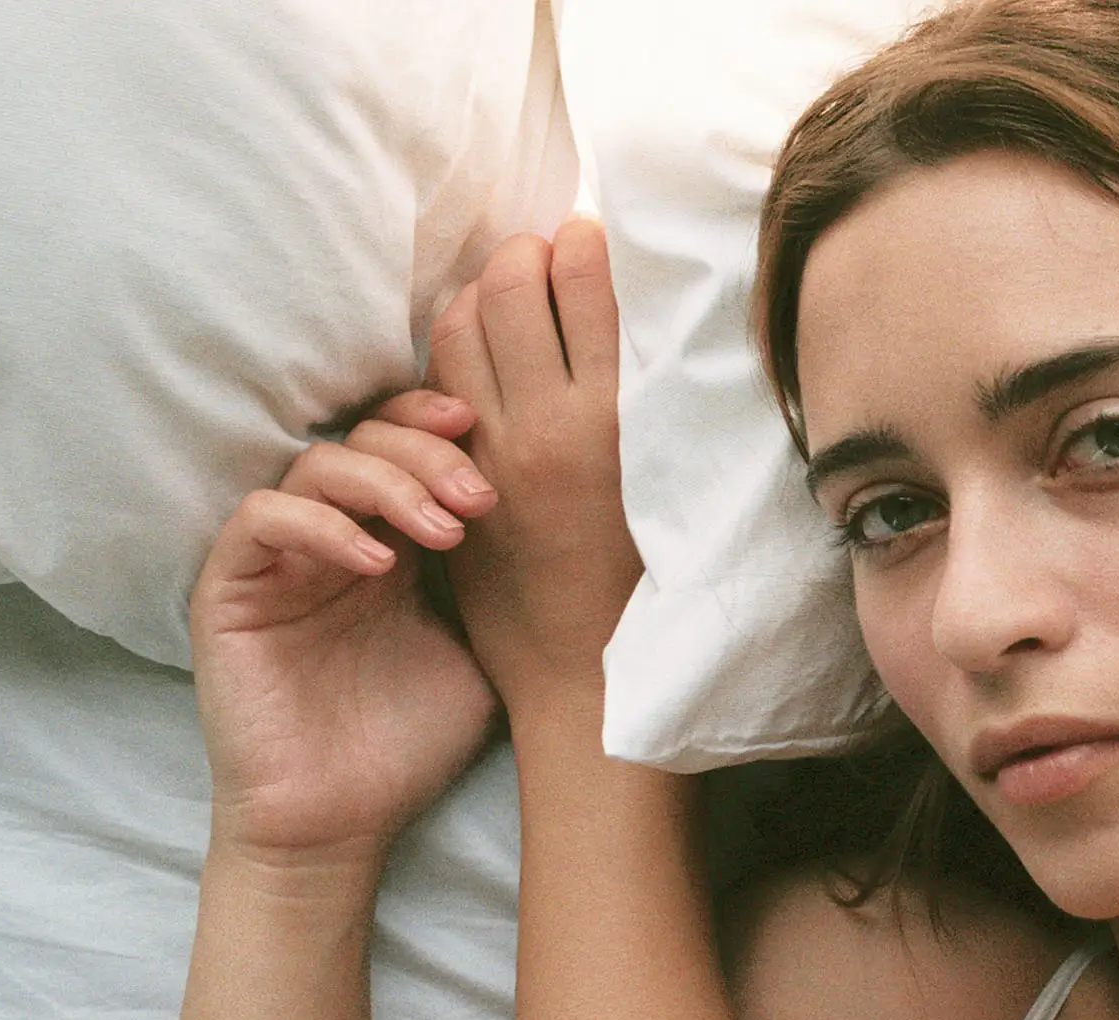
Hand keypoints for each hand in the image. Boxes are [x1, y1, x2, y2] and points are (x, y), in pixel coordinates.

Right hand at [190, 392, 501, 857]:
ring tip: (444, 531)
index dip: (441, 422)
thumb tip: (568, 520)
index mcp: (391, 540)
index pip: (404, 442)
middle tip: (479, 495)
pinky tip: (379, 567)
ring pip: (315, 464)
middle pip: (365, 438)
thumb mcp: (481, 649)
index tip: (494, 434)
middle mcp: (332, 537)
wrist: (341, 824)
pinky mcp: (229, 589)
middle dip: (429, 453)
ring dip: (387, 483)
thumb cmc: (411, 744)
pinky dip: (323, 527)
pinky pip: (262, 519)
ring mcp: (278, 559)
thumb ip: (502, 581)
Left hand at [430, 217, 639, 717]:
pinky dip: (455, 347)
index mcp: (622, 425)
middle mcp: (551, 427)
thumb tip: (661, 318)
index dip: (585, 243)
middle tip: (547, 255)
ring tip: (512, 295)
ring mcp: (493, 451)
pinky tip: (480, 350)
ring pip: (460, 324)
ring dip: (483, 292)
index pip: (589, 286)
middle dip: (525, 252)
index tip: (594, 238)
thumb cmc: (662, 586)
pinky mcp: (457, 477)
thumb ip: (662, 404)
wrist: (591, 681)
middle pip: (510, 286)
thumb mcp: (683, 485)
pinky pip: (435, 380)